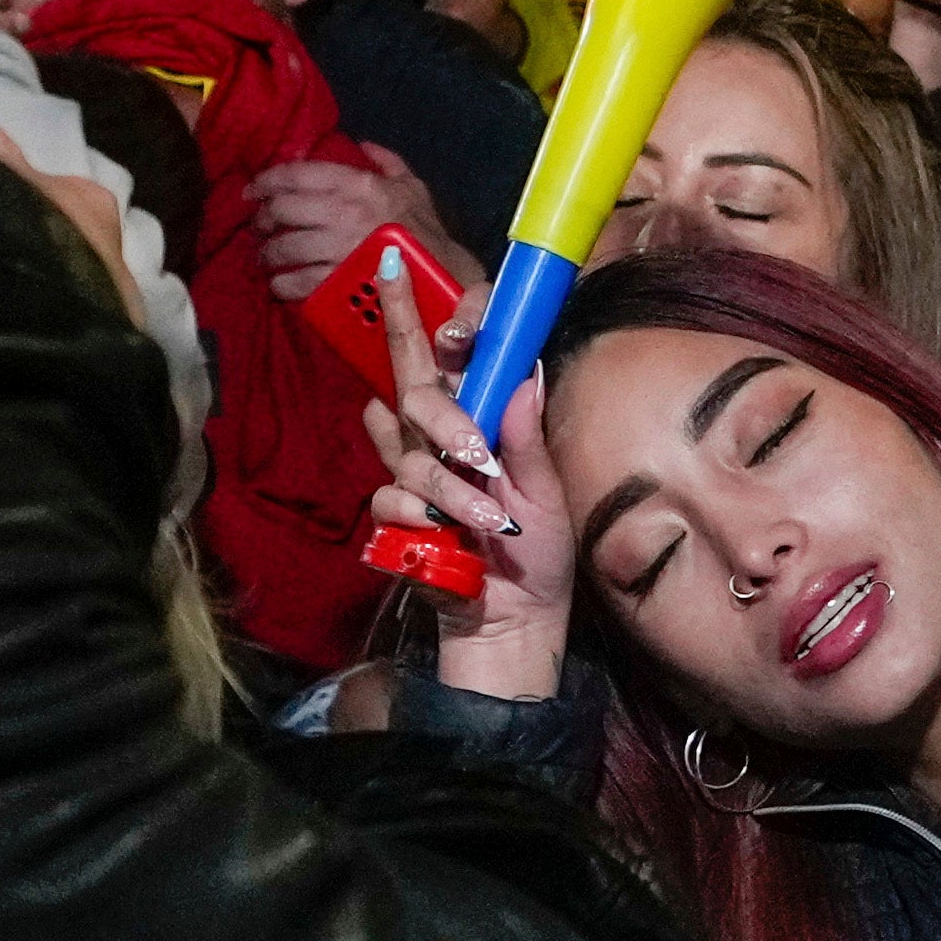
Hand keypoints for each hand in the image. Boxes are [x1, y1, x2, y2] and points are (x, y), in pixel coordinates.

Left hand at [245, 145, 446, 302]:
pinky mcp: (337, 283)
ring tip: (266, 256)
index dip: (267, 179)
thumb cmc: (427, 231)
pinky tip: (279, 283)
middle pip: (283, 209)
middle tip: (261, 225)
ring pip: (284, 247)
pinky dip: (281, 283)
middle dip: (264, 217)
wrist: (445, 276)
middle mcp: (344, 213)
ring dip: (267, 253)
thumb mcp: (413, 186)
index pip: (298, 174)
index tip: (253, 188)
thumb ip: (388, 161)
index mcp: (359, 184)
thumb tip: (363, 144)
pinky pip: (296, 281)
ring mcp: (338, 249)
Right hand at [357, 239, 576, 695]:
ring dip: (451, 487)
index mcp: (476, 414)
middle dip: (444, 412)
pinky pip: (393, 502)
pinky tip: (454, 542)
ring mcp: (411, 472)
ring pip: (406, 448)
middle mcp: (436, 434)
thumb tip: (527, 365)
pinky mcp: (394, 516)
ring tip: (491, 519)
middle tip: (477, 449)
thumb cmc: (539, 551)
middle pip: (412, 383)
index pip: (450, 349)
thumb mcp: (547, 487)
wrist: (516, 620)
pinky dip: (429, 522)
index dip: (447, 321)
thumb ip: (527, 431)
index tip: (459, 320)